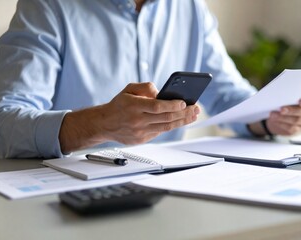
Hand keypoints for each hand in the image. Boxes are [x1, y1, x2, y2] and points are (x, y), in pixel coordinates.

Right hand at [59, 82, 199, 153]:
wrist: (104, 123)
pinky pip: (160, 132)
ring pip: (166, 127)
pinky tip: (181, 121)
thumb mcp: (129, 89)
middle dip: (184, 113)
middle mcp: (137, 120)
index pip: (157, 106)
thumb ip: (145, 87)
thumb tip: (161, 93)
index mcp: (133, 106)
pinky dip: (172, 126)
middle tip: (196, 108)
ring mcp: (140, 132)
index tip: (185, 102)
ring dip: (183, 121)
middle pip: (165, 118)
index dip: (172, 105)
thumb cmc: (119, 104)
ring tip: (193, 115)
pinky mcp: (142, 139)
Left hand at [247, 92, 300, 136]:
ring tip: (273, 115)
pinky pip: (292, 128)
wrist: (273, 116)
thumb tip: (279, 94)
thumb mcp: (281, 96)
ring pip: (297, 120)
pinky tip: (275, 121)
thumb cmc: (279, 102)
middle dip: (292, 110)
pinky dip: (282, 124)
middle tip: (281, 109)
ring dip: (284, 118)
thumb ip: (285, 94)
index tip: (300, 101)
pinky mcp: (297, 129)